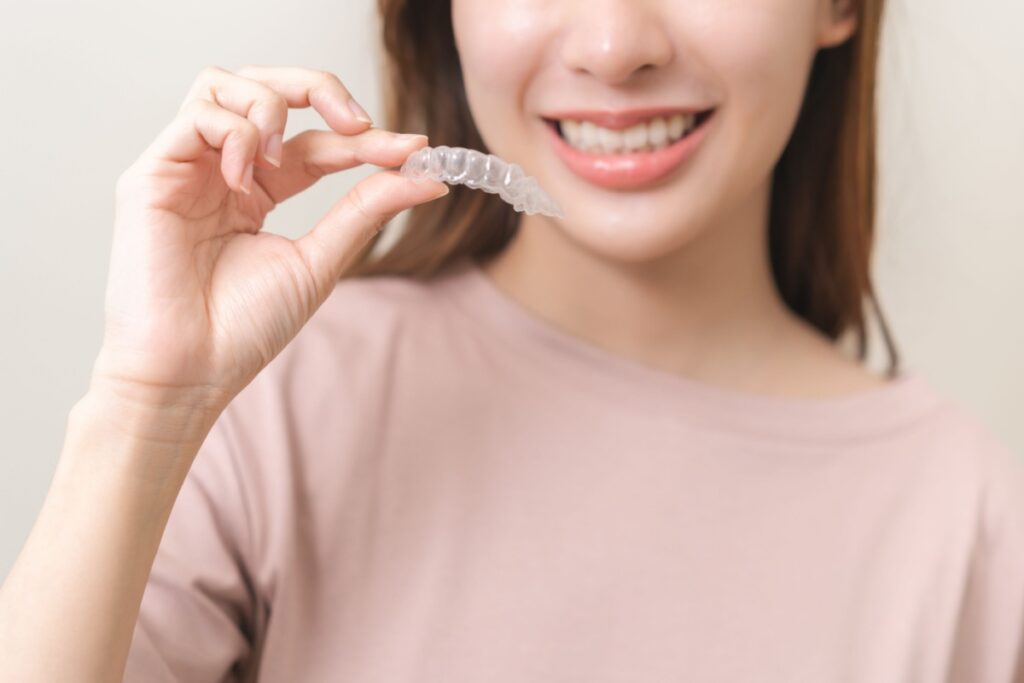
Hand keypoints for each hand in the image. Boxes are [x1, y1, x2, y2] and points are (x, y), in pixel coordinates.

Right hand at [92, 65, 447, 413]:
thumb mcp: (320, 259)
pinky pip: (197, 116)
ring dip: (270, 105)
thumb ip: (365, 210)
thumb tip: (428, 177)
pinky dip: (236, 134)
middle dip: (317, 89)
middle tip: (357, 123)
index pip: (316, 143)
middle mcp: (224, 172)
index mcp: (261, 192)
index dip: (364, 138)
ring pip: (224, 86)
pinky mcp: (151, 175)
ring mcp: (186, 170)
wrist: (193, 372)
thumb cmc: (246, 328)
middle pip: (265, 89)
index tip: (414, 149)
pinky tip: (248, 177)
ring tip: (283, 158)